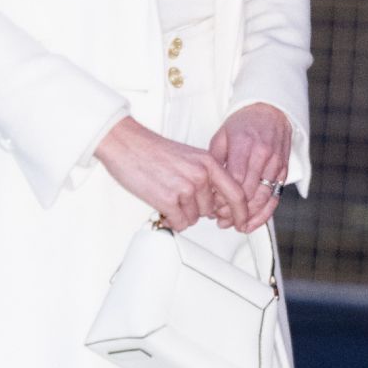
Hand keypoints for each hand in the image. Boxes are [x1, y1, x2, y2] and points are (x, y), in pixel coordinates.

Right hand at [95, 116, 249, 232]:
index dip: (241, 213)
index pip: (236, 193)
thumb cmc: (152, 150)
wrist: (126, 143)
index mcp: (208, 162)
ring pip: (194, 218)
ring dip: (181, 213)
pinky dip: (171, 219)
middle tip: (179, 195)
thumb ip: (206, 176)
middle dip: (196, 209)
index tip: (241, 223)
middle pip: (211, 210)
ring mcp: (185, 187)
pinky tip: (162, 203)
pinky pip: (179, 223)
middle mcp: (200, 174)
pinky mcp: (168, 199)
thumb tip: (215, 201)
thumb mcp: (188, 157)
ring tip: (167, 193)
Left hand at [208, 103, 291, 232]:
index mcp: (244, 144)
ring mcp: (275, 163)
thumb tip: (207, 184)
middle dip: (232, 210)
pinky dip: (264, 214)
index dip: (222, 197)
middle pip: (248, 192)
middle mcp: (262, 154)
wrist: (271, 110)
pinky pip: (275, 198)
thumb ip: (215, 158)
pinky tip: (253, 222)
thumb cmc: (244, 122)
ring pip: (263, 199)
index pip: (234, 179)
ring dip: (248, 216)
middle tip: (220, 218)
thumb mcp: (223, 134)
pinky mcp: (283, 171)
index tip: (212, 205)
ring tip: (234, 224)